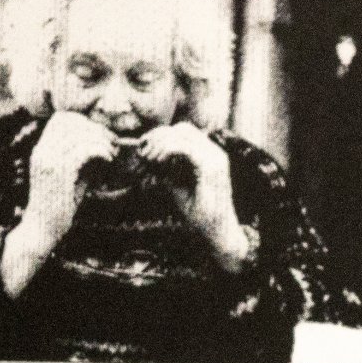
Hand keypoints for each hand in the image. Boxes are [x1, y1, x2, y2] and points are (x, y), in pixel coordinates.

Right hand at [1, 111, 118, 294]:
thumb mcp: (71, 175)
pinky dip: (100, 152)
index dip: (84, 121)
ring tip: (112, 153)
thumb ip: (81, 157)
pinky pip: (83, 151)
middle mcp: (41, 151)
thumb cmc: (60, 204)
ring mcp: (48, 161)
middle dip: (96, 129)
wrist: (42, 230)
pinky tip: (108, 161)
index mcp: (42, 149)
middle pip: (72, 122)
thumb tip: (104, 141)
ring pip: (79, 135)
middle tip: (111, 143)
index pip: (61, 118)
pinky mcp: (58, 174)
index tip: (100, 135)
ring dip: (101, 141)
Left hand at [134, 124, 251, 270]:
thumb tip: (147, 154)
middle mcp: (215, 153)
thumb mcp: (177, 185)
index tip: (143, 147)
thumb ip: (167, 168)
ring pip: (183, 134)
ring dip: (161, 143)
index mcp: (210, 156)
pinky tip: (157, 161)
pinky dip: (167, 151)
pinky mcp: (211, 168)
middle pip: (182, 129)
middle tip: (143, 152)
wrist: (217, 233)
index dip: (162, 135)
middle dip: (158, 136)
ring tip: (148, 158)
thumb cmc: (198, 213)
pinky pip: (185, 148)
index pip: (184, 132)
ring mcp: (215, 159)